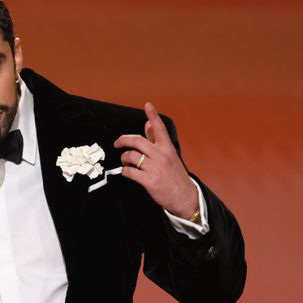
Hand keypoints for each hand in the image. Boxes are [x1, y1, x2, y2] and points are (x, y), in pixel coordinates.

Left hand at [114, 102, 198, 219]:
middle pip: (137, 141)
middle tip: (117, 143)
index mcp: (167, 148)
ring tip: (125, 161)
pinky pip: (129, 171)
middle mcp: (161, 155)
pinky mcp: (149, 180)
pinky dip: (124, 171)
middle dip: (123, 140)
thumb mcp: (170, 155)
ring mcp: (155, 168)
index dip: (153, 115)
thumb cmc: (176, 176)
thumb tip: (148, 124)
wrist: (184, 196)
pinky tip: (127, 172)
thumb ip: (157, 140)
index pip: (159, 128)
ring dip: (124, 158)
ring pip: (131, 156)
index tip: (148, 105)